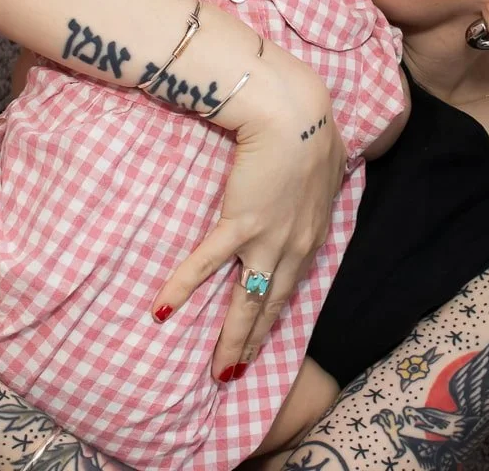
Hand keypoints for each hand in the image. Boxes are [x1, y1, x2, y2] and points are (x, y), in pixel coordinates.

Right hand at [151, 65, 345, 380]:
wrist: (295, 115)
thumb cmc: (311, 130)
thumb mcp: (326, 164)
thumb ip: (318, 182)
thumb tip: (318, 177)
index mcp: (312, 234)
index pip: (291, 287)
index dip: (275, 317)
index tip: (262, 341)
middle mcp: (295, 247)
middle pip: (271, 306)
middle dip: (253, 342)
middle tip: (235, 373)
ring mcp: (269, 239)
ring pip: (248, 301)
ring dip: (232, 338)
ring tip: (218, 370)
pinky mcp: (241, 223)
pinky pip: (207, 262)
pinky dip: (184, 286)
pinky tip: (162, 309)